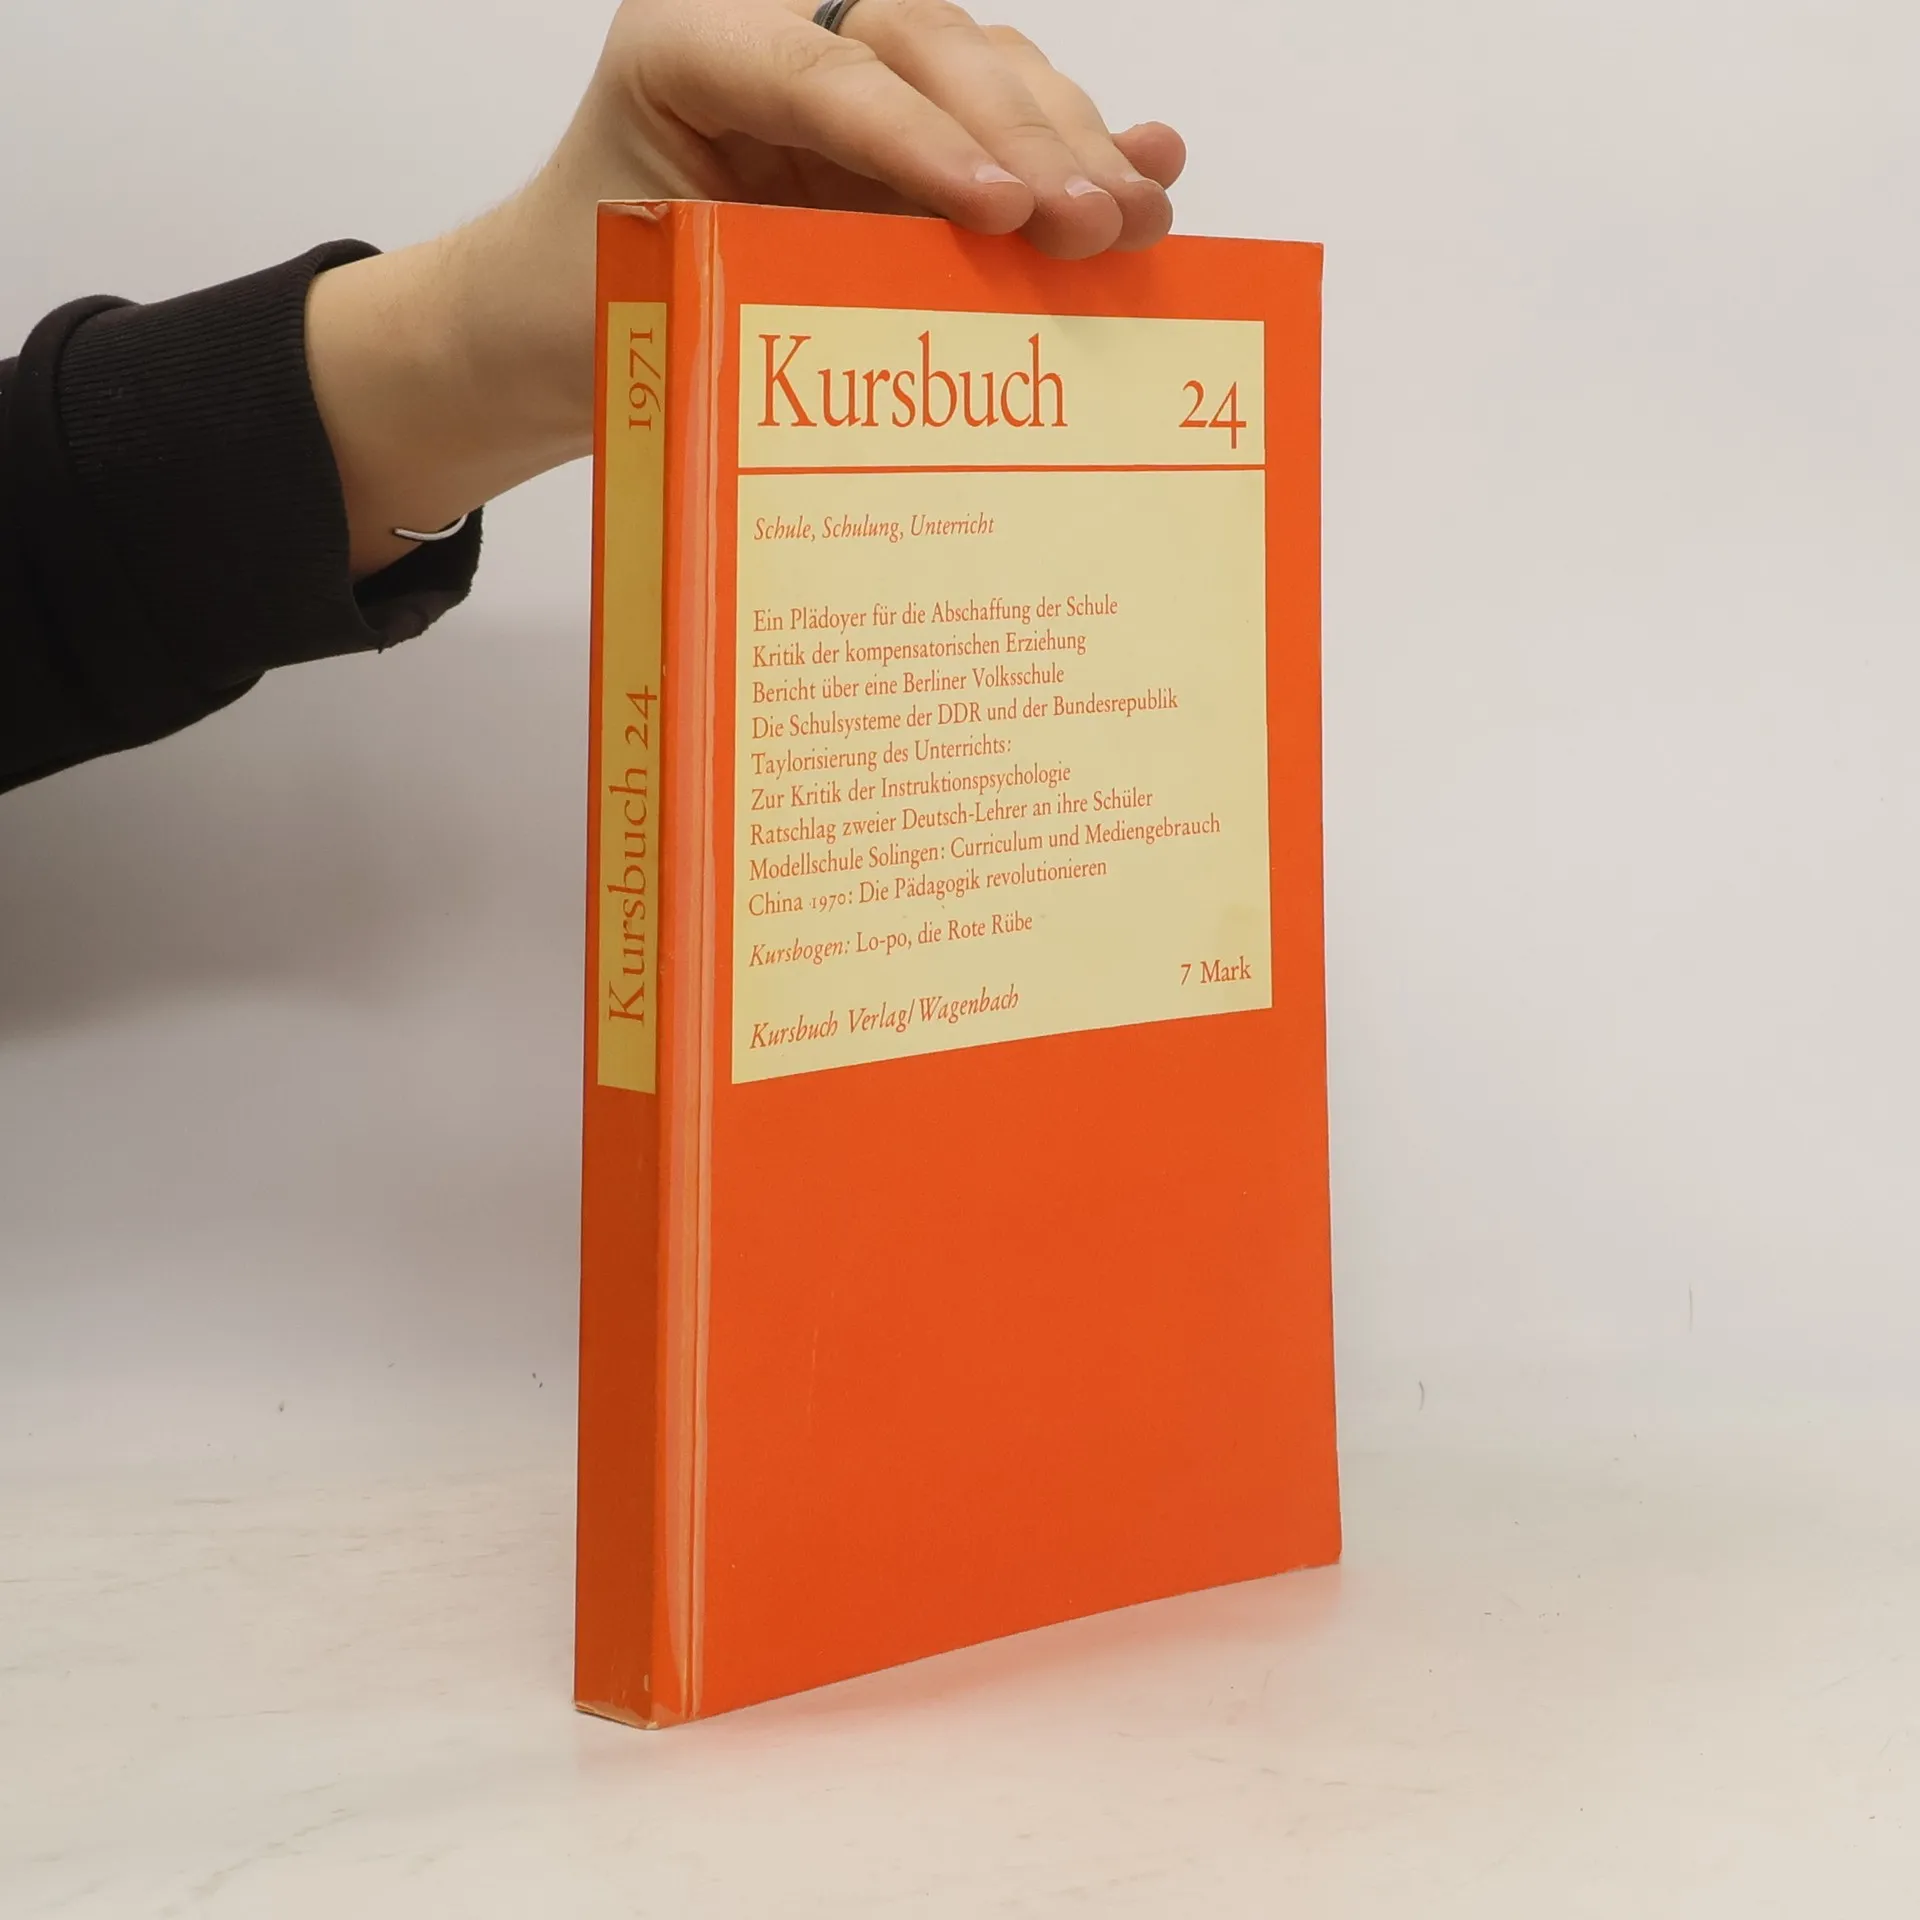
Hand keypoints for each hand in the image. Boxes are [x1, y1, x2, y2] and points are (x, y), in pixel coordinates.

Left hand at [307, 1, 1185, 575]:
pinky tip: (1150, 158)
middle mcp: (773, 29)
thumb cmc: (589, 308)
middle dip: (1021, 135)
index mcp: (689, 44)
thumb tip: (943, 318)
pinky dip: (1071, 142)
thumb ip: (787, 277)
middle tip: (1092, 221)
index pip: (824, 75)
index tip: (1001, 209)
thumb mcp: (670, 296)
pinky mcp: (891, 122)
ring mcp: (841, 68)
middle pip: (922, 49)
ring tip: (1136, 213)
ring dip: (1067, 142)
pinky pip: (992, 115)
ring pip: (977, 70)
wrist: (552, 321)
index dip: (923, 139)